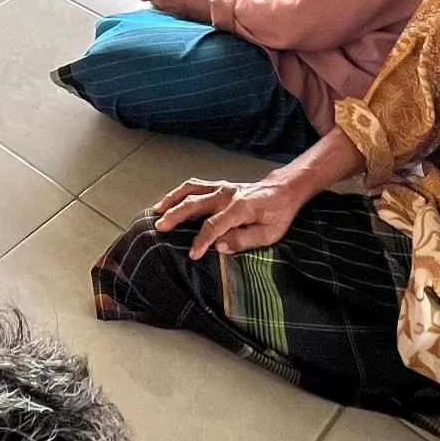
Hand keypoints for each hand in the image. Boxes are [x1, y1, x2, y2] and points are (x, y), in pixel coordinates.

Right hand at [152, 170, 309, 259]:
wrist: (283, 190)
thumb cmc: (277, 214)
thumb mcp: (269, 234)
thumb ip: (244, 240)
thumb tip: (220, 246)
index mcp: (240, 207)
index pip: (214, 225)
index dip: (202, 240)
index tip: (193, 254)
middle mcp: (227, 194)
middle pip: (195, 203)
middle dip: (175, 215)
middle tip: (160, 227)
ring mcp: (221, 187)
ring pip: (190, 190)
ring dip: (172, 200)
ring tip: (156, 212)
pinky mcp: (218, 186)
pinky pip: (194, 186)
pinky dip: (178, 192)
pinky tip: (169, 201)